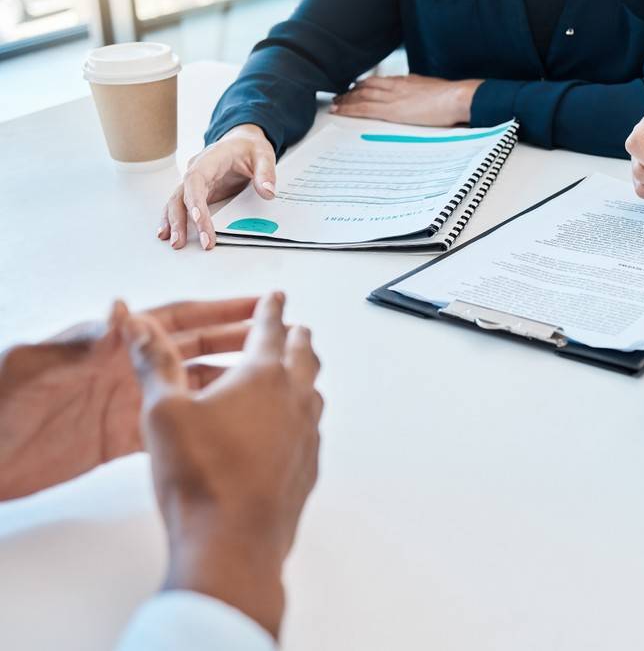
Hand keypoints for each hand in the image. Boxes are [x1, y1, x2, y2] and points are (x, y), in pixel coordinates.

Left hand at [0, 297, 258, 499]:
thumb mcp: (34, 365)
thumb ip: (81, 340)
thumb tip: (121, 310)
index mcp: (108, 344)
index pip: (175, 320)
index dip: (219, 311)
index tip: (258, 305)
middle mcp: (122, 370)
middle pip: (194, 350)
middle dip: (238, 341)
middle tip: (279, 339)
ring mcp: (124, 404)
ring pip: (191, 388)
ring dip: (228, 384)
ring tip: (266, 383)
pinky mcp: (118, 440)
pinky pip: (172, 427)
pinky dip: (202, 425)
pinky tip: (229, 428)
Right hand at [130, 292, 322, 639]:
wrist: (233, 542)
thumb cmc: (200, 477)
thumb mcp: (162, 412)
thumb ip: (153, 363)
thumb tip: (137, 324)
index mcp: (263, 376)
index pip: (271, 329)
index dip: (270, 309)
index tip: (277, 296)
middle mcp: (295, 400)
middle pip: (304, 356)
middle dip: (296, 337)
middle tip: (293, 328)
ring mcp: (306, 435)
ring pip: (312, 393)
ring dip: (302, 376)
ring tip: (292, 373)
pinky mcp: (307, 467)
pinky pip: (308, 430)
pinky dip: (299, 416)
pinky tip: (286, 428)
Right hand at [161, 124, 276, 250]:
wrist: (242, 142)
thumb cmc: (249, 147)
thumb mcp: (263, 154)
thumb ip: (266, 172)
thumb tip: (268, 192)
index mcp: (210, 160)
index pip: (196, 180)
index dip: (194, 200)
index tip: (198, 219)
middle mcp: (197, 171)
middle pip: (181, 195)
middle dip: (180, 219)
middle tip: (181, 242)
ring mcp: (196, 183)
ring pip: (177, 202)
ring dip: (174, 223)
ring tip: (175, 243)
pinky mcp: (200, 192)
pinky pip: (183, 206)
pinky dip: (176, 220)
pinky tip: (170, 235)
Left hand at [330, 75, 481, 126]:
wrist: (458, 97)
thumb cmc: (456, 97)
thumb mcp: (439, 92)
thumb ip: (428, 94)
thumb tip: (429, 99)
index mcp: (410, 81)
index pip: (383, 81)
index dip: (369, 84)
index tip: (360, 87)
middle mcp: (397, 86)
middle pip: (368, 86)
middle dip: (353, 91)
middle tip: (341, 95)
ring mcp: (393, 97)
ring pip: (362, 95)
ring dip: (346, 99)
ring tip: (336, 103)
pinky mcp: (391, 110)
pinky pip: (363, 108)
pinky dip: (349, 109)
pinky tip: (339, 110)